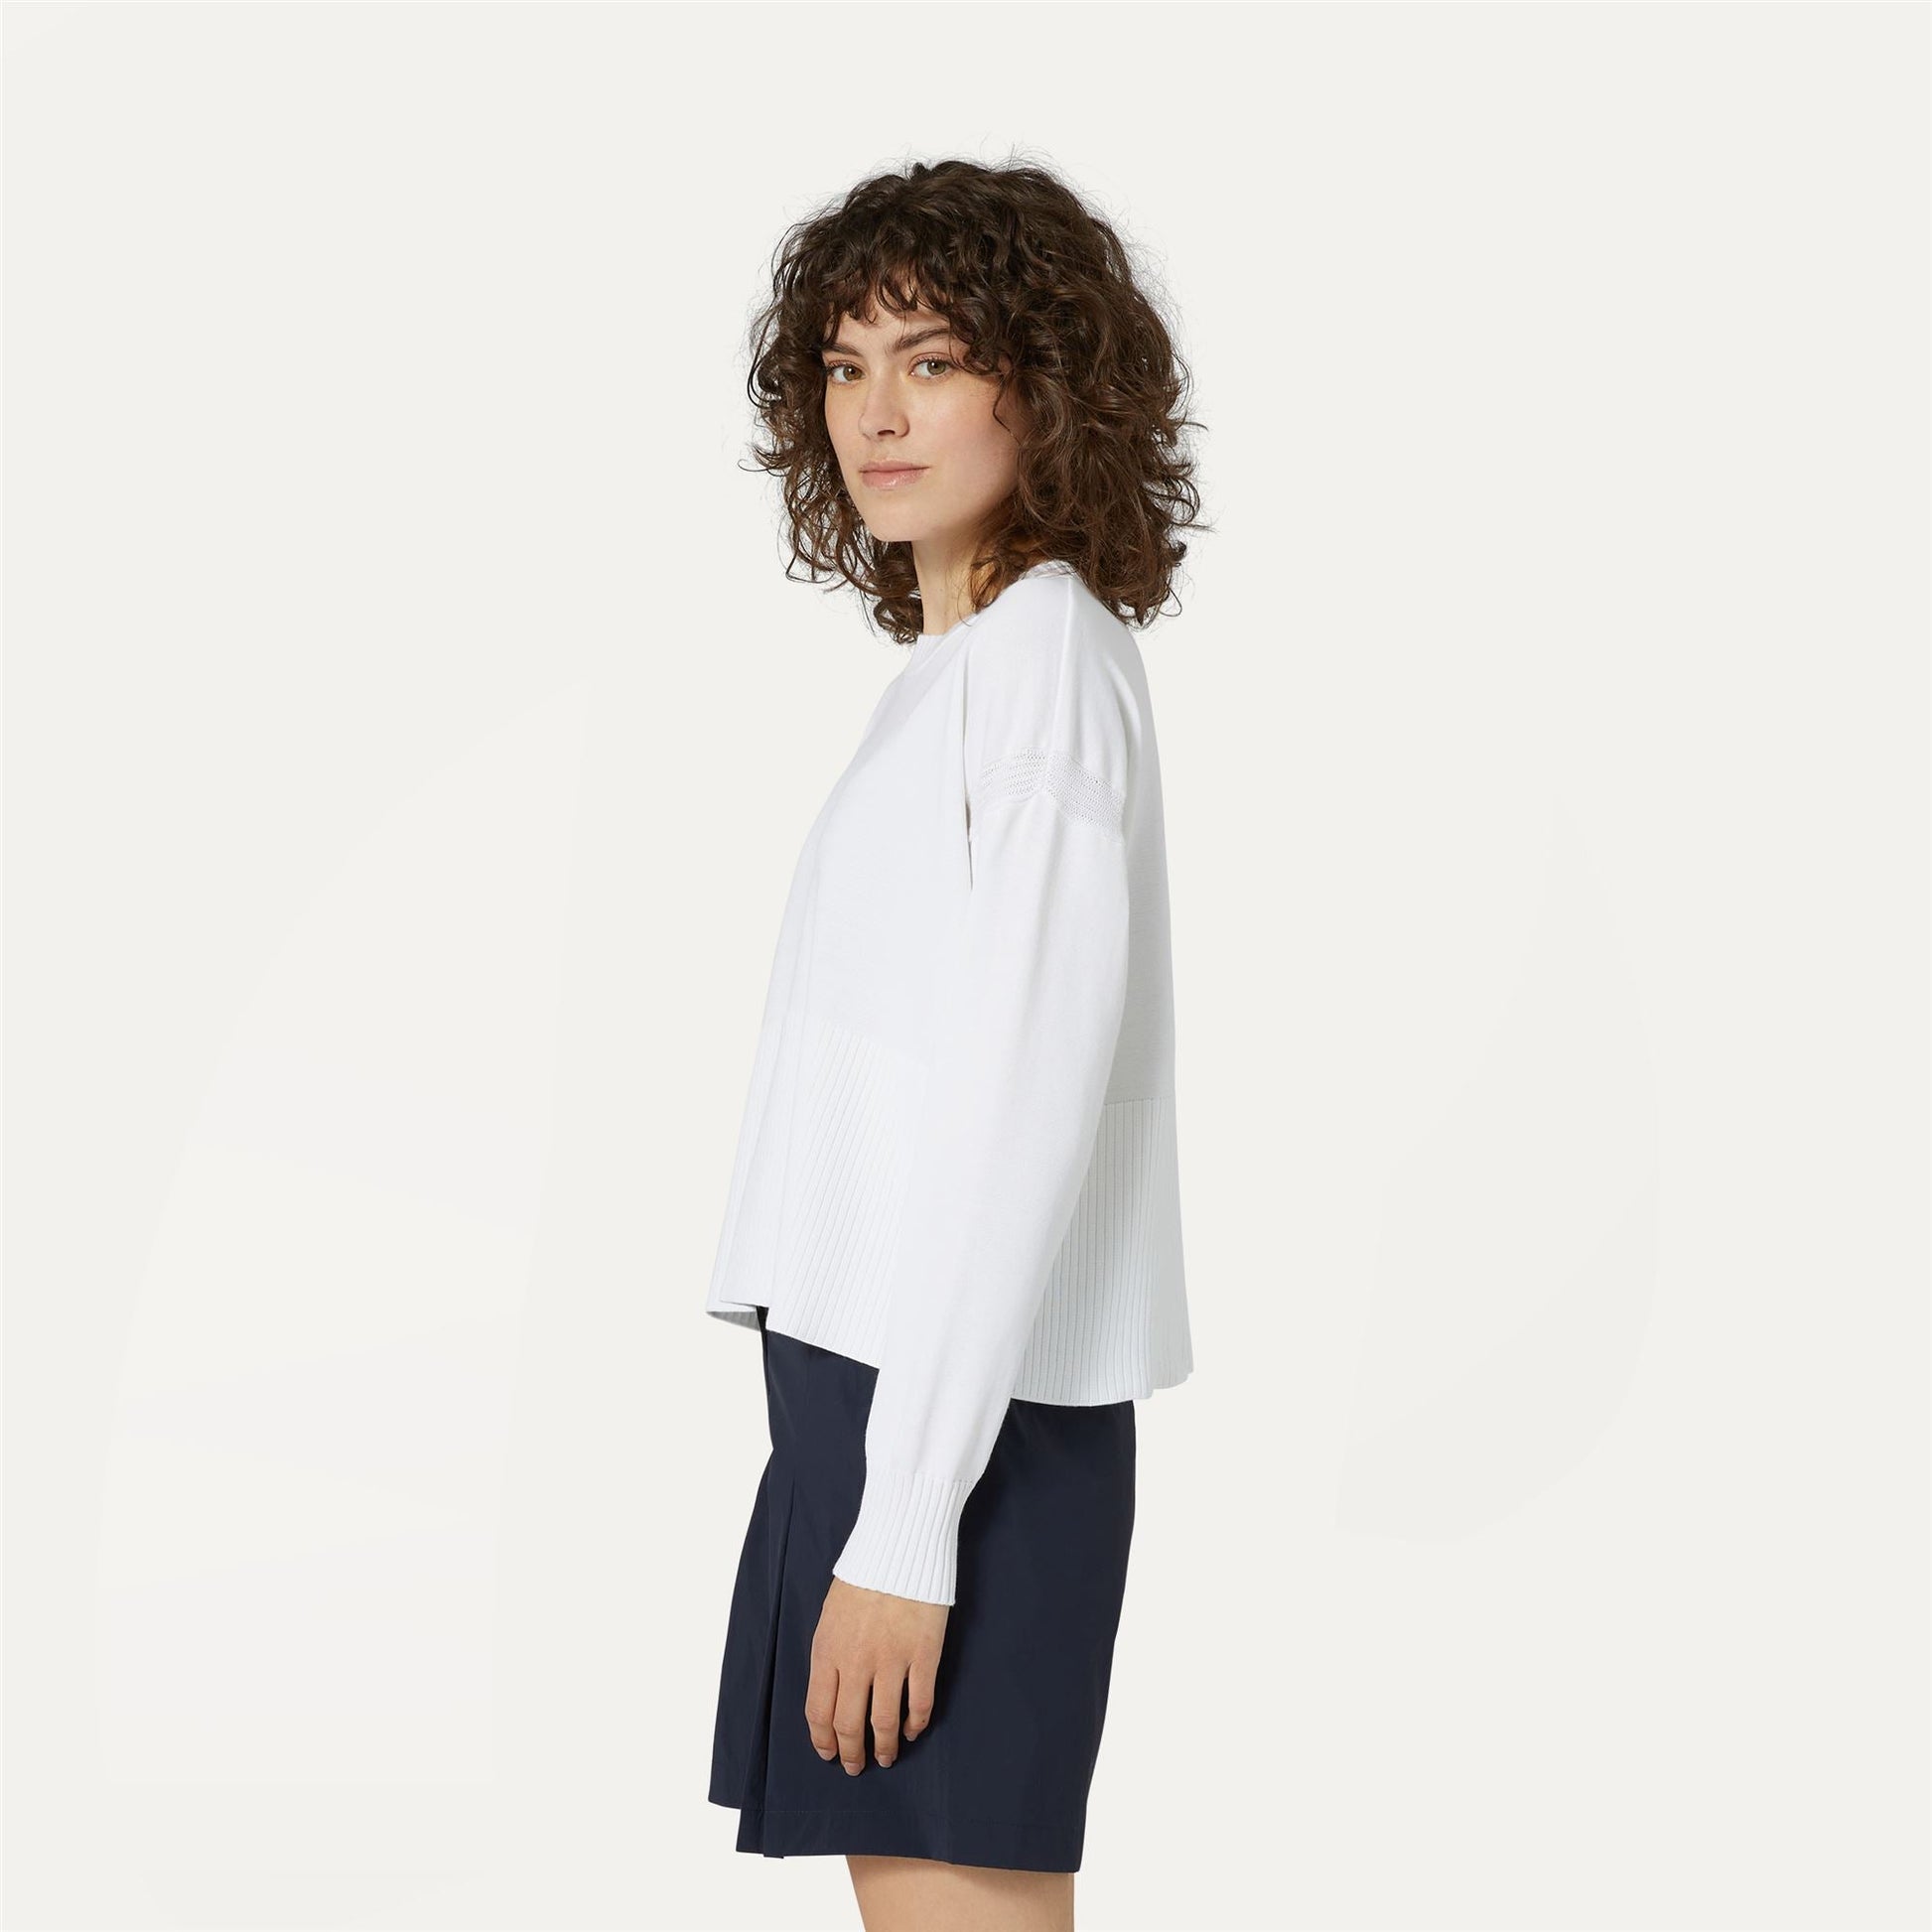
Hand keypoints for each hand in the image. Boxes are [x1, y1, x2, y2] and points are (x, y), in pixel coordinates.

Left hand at [805, 1576, 949, 1772]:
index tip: (829, 1753)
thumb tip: (833, 1694)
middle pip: (848, 1723)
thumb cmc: (862, 1579)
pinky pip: (919, 1703)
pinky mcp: (923, 1655)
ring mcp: (892, 1660)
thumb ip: (830, 1655)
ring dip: (883, 1747)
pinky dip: (915, 1724)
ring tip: (885, 1757)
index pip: (818, 1711)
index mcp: (828, 1651)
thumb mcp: (830, 1616)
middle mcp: (857, 1661)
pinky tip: (911, 1730)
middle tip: (856, 1766)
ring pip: (883, 1721)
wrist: (899, 1547)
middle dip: (851, 1753)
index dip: (823, 1740)